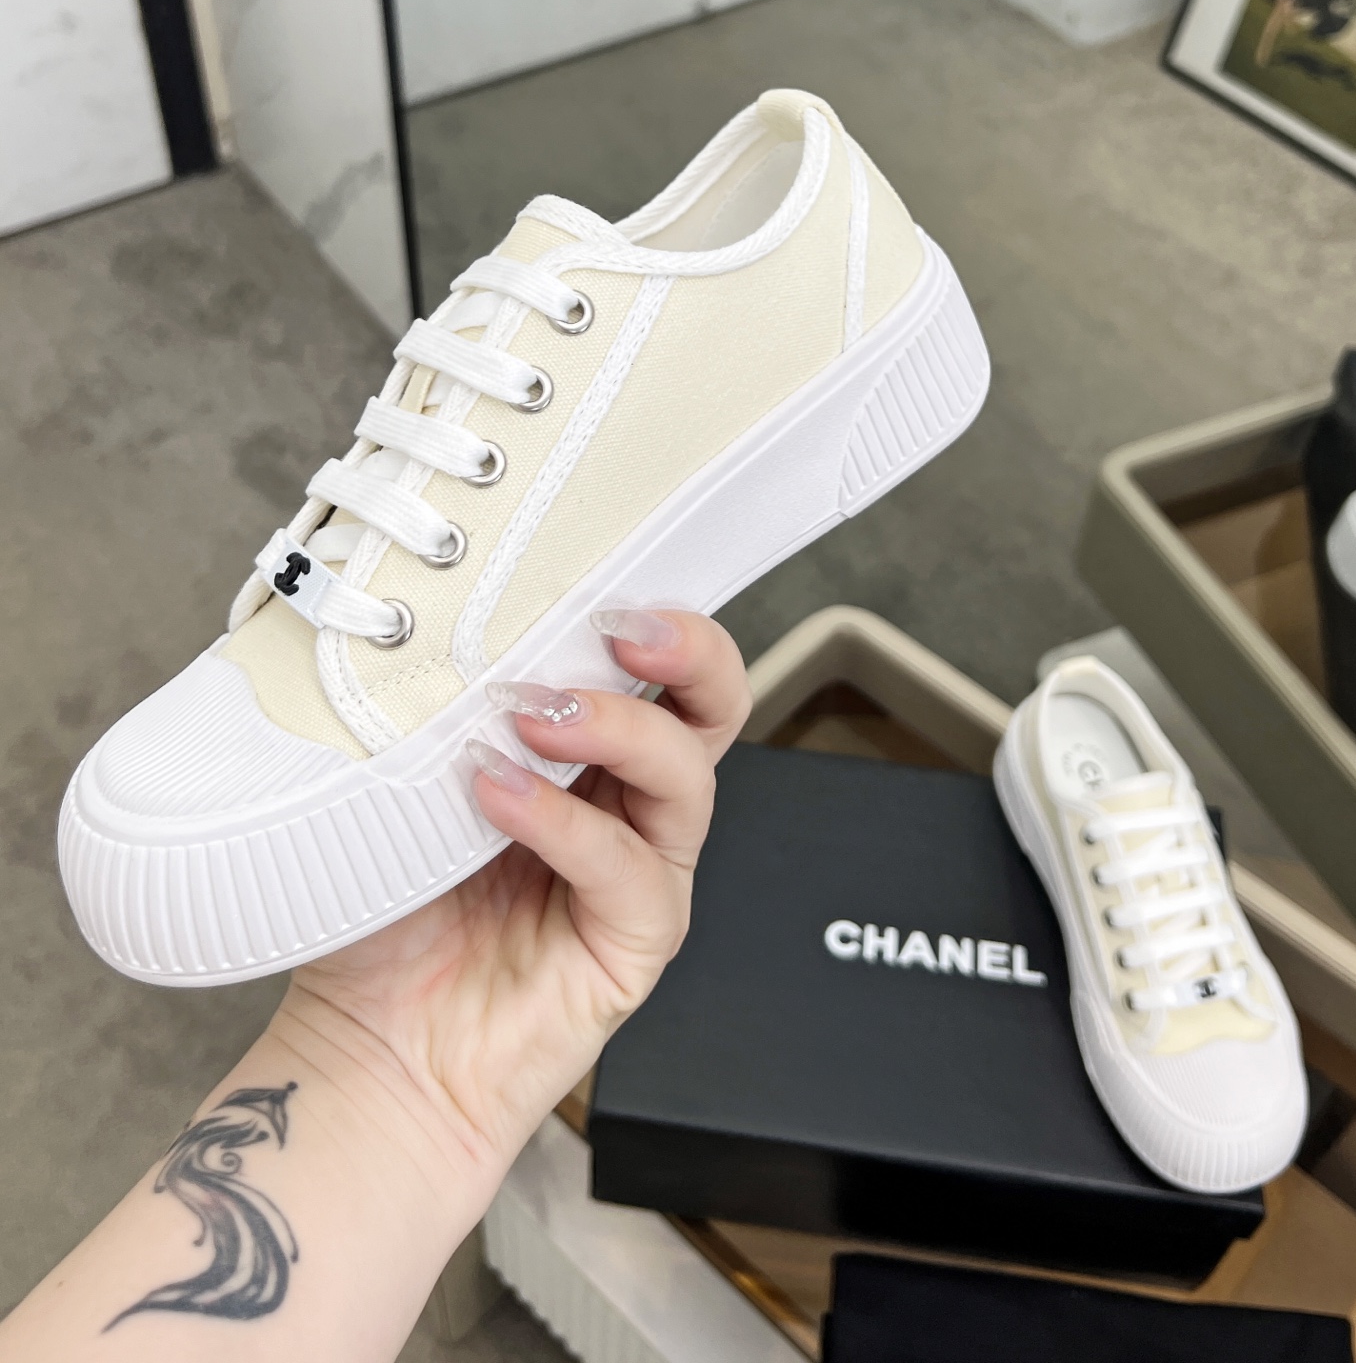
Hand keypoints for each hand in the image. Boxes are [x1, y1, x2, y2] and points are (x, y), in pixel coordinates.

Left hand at [270, 609, 750, 1201]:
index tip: (599, 572)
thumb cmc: (386, 920)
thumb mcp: (400, 788)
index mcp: (583, 756)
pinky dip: (565, 822)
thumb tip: (419, 623)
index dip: (648, 615)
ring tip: (534, 713)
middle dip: (689, 652)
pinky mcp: (635, 943)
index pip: (651, 667)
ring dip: (617, 727)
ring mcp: (639, 874)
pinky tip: (498, 796)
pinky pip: (627, 868)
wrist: (370, 1058)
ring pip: (684, 776)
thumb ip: (430, 713)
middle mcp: (625, 807)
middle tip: (623, 627)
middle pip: (710, 709)